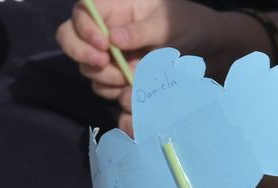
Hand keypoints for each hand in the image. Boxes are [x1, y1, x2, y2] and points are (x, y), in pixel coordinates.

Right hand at [56, 0, 217, 129]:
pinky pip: (102, 85)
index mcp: (116, 7)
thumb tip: (111, 38)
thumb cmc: (188, 25)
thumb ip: (140, 31)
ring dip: (104, 76)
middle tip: (103, 63)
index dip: (84, 28)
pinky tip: (133, 88)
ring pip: (87, 67)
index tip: (103, 45)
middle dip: (82, 54)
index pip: (82, 11)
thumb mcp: (167, 25)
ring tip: (131, 77)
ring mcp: (110, 53)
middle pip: (70, 38)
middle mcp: (107, 29)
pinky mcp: (117, 75)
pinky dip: (113, 90)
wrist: (207, 50)